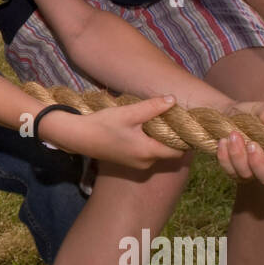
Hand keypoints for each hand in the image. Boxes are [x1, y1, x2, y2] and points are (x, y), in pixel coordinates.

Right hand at [50, 95, 185, 169]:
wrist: (79, 137)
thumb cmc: (103, 124)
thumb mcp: (129, 113)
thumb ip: (152, 107)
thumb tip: (173, 99)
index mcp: (148, 152)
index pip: (179, 151)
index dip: (184, 138)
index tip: (182, 123)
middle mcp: (145, 163)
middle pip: (169, 152)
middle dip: (172, 138)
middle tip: (169, 119)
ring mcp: (136, 165)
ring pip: (158, 152)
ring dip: (159, 140)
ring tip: (155, 121)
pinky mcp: (129, 162)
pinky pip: (147, 154)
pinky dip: (149, 143)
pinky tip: (141, 129)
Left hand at [215, 102, 263, 185]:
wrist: (225, 116)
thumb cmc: (248, 114)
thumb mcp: (257, 109)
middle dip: (259, 164)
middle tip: (252, 144)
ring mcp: (250, 171)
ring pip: (246, 175)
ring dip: (238, 155)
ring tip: (233, 135)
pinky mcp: (233, 171)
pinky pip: (229, 171)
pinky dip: (225, 157)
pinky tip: (222, 141)